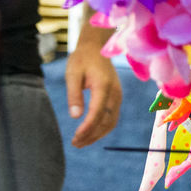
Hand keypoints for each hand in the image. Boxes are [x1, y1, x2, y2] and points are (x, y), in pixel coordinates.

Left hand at [64, 28, 121, 147]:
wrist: (96, 47)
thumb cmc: (82, 59)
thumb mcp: (72, 73)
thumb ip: (74, 95)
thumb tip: (75, 116)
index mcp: (103, 86)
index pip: (97, 113)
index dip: (87, 128)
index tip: (75, 137)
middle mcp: (115, 93)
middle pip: (106, 122)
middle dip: (91, 135)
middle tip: (75, 143)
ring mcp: (118, 96)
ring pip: (111, 122)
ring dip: (97, 134)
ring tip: (81, 142)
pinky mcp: (117, 98)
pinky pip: (112, 117)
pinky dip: (102, 128)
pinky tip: (90, 132)